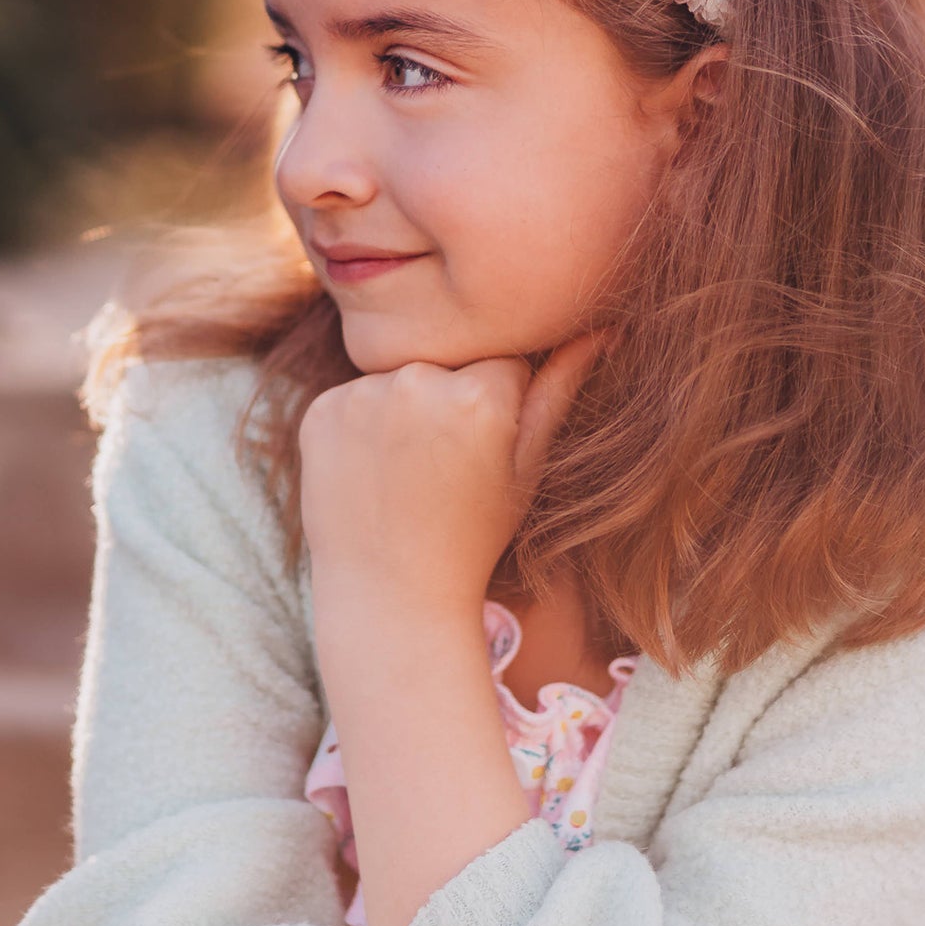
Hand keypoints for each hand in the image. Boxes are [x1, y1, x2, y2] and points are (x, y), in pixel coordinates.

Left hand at [299, 332, 607, 630]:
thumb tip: (604, 329)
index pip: (502, 364)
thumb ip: (560, 391)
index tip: (486, 454)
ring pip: (400, 378)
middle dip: (451, 400)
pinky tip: (372, 474)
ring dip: (405, 410)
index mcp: (482, 394)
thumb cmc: (474, 537)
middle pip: (448, 364)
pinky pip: (353, 397)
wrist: (390, 596)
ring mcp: (362, 397)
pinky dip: (361, 425)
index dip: (500, 407)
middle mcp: (418, 382)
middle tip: (445, 469)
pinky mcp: (320, 412)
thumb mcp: (528, 469)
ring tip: (408, 474)